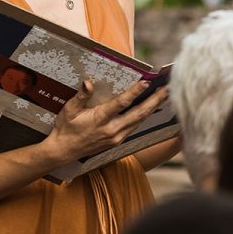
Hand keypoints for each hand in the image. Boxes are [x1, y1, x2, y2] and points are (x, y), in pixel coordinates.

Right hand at [49, 77, 168, 163]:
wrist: (64, 151)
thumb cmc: (66, 128)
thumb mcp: (69, 110)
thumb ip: (81, 96)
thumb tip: (88, 82)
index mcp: (100, 120)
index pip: (121, 104)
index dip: (134, 92)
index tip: (146, 82)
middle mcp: (112, 130)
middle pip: (138, 113)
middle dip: (155, 100)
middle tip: (168, 88)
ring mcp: (116, 137)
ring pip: (140, 120)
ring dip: (153, 107)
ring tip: (165, 94)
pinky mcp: (118, 140)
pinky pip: (135, 126)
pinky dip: (145, 116)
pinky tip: (152, 107)